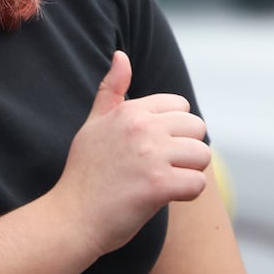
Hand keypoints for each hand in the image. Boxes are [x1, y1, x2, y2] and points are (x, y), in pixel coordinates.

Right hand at [52, 50, 210, 255]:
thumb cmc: (84, 174)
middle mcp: (142, 127)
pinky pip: (197, 184)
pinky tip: (164, 198)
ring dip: (189, 172)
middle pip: (197, 127)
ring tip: (164, 183)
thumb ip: (110, 90)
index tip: (153, 148)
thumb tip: (121, 55)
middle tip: (161, 168)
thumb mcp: (93, 125)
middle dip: (186, 149)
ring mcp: (151, 156)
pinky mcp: (159, 186)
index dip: (173, 129)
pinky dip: (187, 194)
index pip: (180, 105)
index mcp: (129, 110)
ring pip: (202, 155)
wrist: (70, 218)